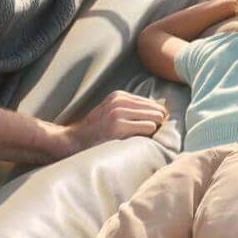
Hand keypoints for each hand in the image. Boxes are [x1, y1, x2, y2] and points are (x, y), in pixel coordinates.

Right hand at [53, 90, 168, 158]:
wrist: (75, 140)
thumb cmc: (96, 131)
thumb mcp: (112, 111)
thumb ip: (131, 109)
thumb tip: (162, 112)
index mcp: (119, 96)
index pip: (151, 103)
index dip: (156, 116)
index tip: (153, 128)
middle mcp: (119, 101)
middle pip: (156, 109)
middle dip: (159, 123)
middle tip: (153, 136)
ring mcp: (118, 113)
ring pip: (155, 118)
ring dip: (154, 130)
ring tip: (145, 139)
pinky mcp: (118, 126)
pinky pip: (148, 128)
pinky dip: (148, 136)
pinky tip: (139, 142)